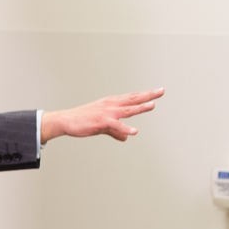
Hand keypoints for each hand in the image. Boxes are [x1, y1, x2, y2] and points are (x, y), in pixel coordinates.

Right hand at [40, 88, 163, 142]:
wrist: (66, 121)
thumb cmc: (83, 121)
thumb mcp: (103, 126)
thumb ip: (116, 131)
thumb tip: (126, 137)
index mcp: (111, 103)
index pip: (132, 97)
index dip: (145, 95)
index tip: (157, 91)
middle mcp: (111, 105)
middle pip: (133, 99)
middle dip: (148, 95)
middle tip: (161, 91)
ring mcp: (107, 113)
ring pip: (127, 109)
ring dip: (140, 107)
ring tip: (152, 105)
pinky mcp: (102, 122)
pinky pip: (116, 126)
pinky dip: (125, 128)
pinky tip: (134, 131)